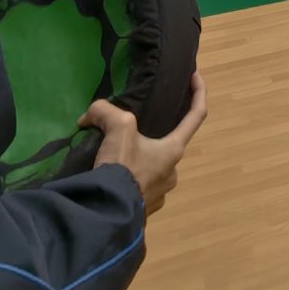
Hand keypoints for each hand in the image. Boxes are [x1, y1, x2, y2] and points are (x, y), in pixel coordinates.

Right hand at [81, 73, 206, 215]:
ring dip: (134, 157)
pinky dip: (126, 177)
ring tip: (111, 154)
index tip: (196, 76)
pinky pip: (138, 186)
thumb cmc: (123, 167)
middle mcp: (173, 171)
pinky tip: (108, 175)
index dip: (199, 92)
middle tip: (127, 128)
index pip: (196, 115)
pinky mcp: (144, 208)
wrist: (108, 213)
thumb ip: (106, 111)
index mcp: (174, 149)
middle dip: (150, 134)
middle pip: (166, 143)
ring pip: (150, 166)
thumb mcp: (118, 128)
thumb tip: (89, 117)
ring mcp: (160, 193)